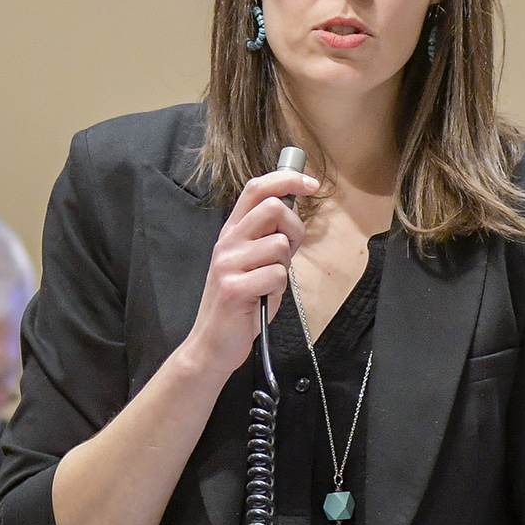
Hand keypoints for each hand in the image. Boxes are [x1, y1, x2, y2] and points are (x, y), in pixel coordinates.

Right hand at [181, 168, 318, 381]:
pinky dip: (278, 288)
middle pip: (272, 208)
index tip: (311, 184)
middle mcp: (227, 242)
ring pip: (279, 245)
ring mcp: (228, 264)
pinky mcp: (235, 288)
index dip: (287, 179)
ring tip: (269, 282)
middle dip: (294, 228)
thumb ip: (270, 238)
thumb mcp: (254, 262)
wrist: (213, 344)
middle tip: (289, 253)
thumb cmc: (242, 304)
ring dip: (284, 266)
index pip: (256, 188)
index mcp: (232, 232)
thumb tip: (293, 213)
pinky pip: (276, 275)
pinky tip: (263, 298)